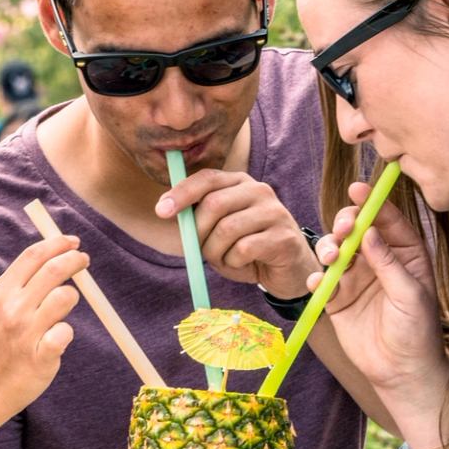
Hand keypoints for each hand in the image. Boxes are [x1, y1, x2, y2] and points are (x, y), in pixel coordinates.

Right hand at [0, 238, 81, 424]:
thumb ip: (19, 288)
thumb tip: (52, 263)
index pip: (33, 256)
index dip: (57, 243)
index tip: (72, 241)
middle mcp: (13, 308)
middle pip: (54, 270)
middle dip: (75, 260)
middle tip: (84, 261)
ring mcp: (26, 332)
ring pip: (65, 297)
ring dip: (71, 298)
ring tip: (62, 310)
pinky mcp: (41, 356)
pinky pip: (66, 333)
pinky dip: (64, 334)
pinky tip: (53, 342)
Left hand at [156, 170, 314, 296]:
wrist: (286, 270)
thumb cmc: (246, 248)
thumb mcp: (217, 229)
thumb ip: (197, 217)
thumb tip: (165, 209)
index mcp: (239, 182)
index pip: (206, 178)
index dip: (181, 193)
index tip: (161, 211)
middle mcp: (259, 190)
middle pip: (213, 205)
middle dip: (198, 232)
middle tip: (200, 251)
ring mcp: (274, 212)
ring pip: (226, 230)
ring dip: (215, 252)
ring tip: (225, 259)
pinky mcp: (283, 237)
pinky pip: (243, 250)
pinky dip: (233, 263)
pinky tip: (243, 265)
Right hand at [310, 182, 448, 413]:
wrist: (400, 372)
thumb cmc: (417, 333)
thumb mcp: (410, 295)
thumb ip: (388, 263)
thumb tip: (369, 231)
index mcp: (405, 255)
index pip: (388, 221)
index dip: (372, 203)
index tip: (357, 190)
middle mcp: (379, 261)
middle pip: (356, 229)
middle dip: (344, 224)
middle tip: (342, 231)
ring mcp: (355, 278)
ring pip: (334, 249)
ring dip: (328, 248)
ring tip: (331, 260)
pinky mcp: (336, 297)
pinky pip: (320, 278)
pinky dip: (316, 277)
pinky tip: (320, 285)